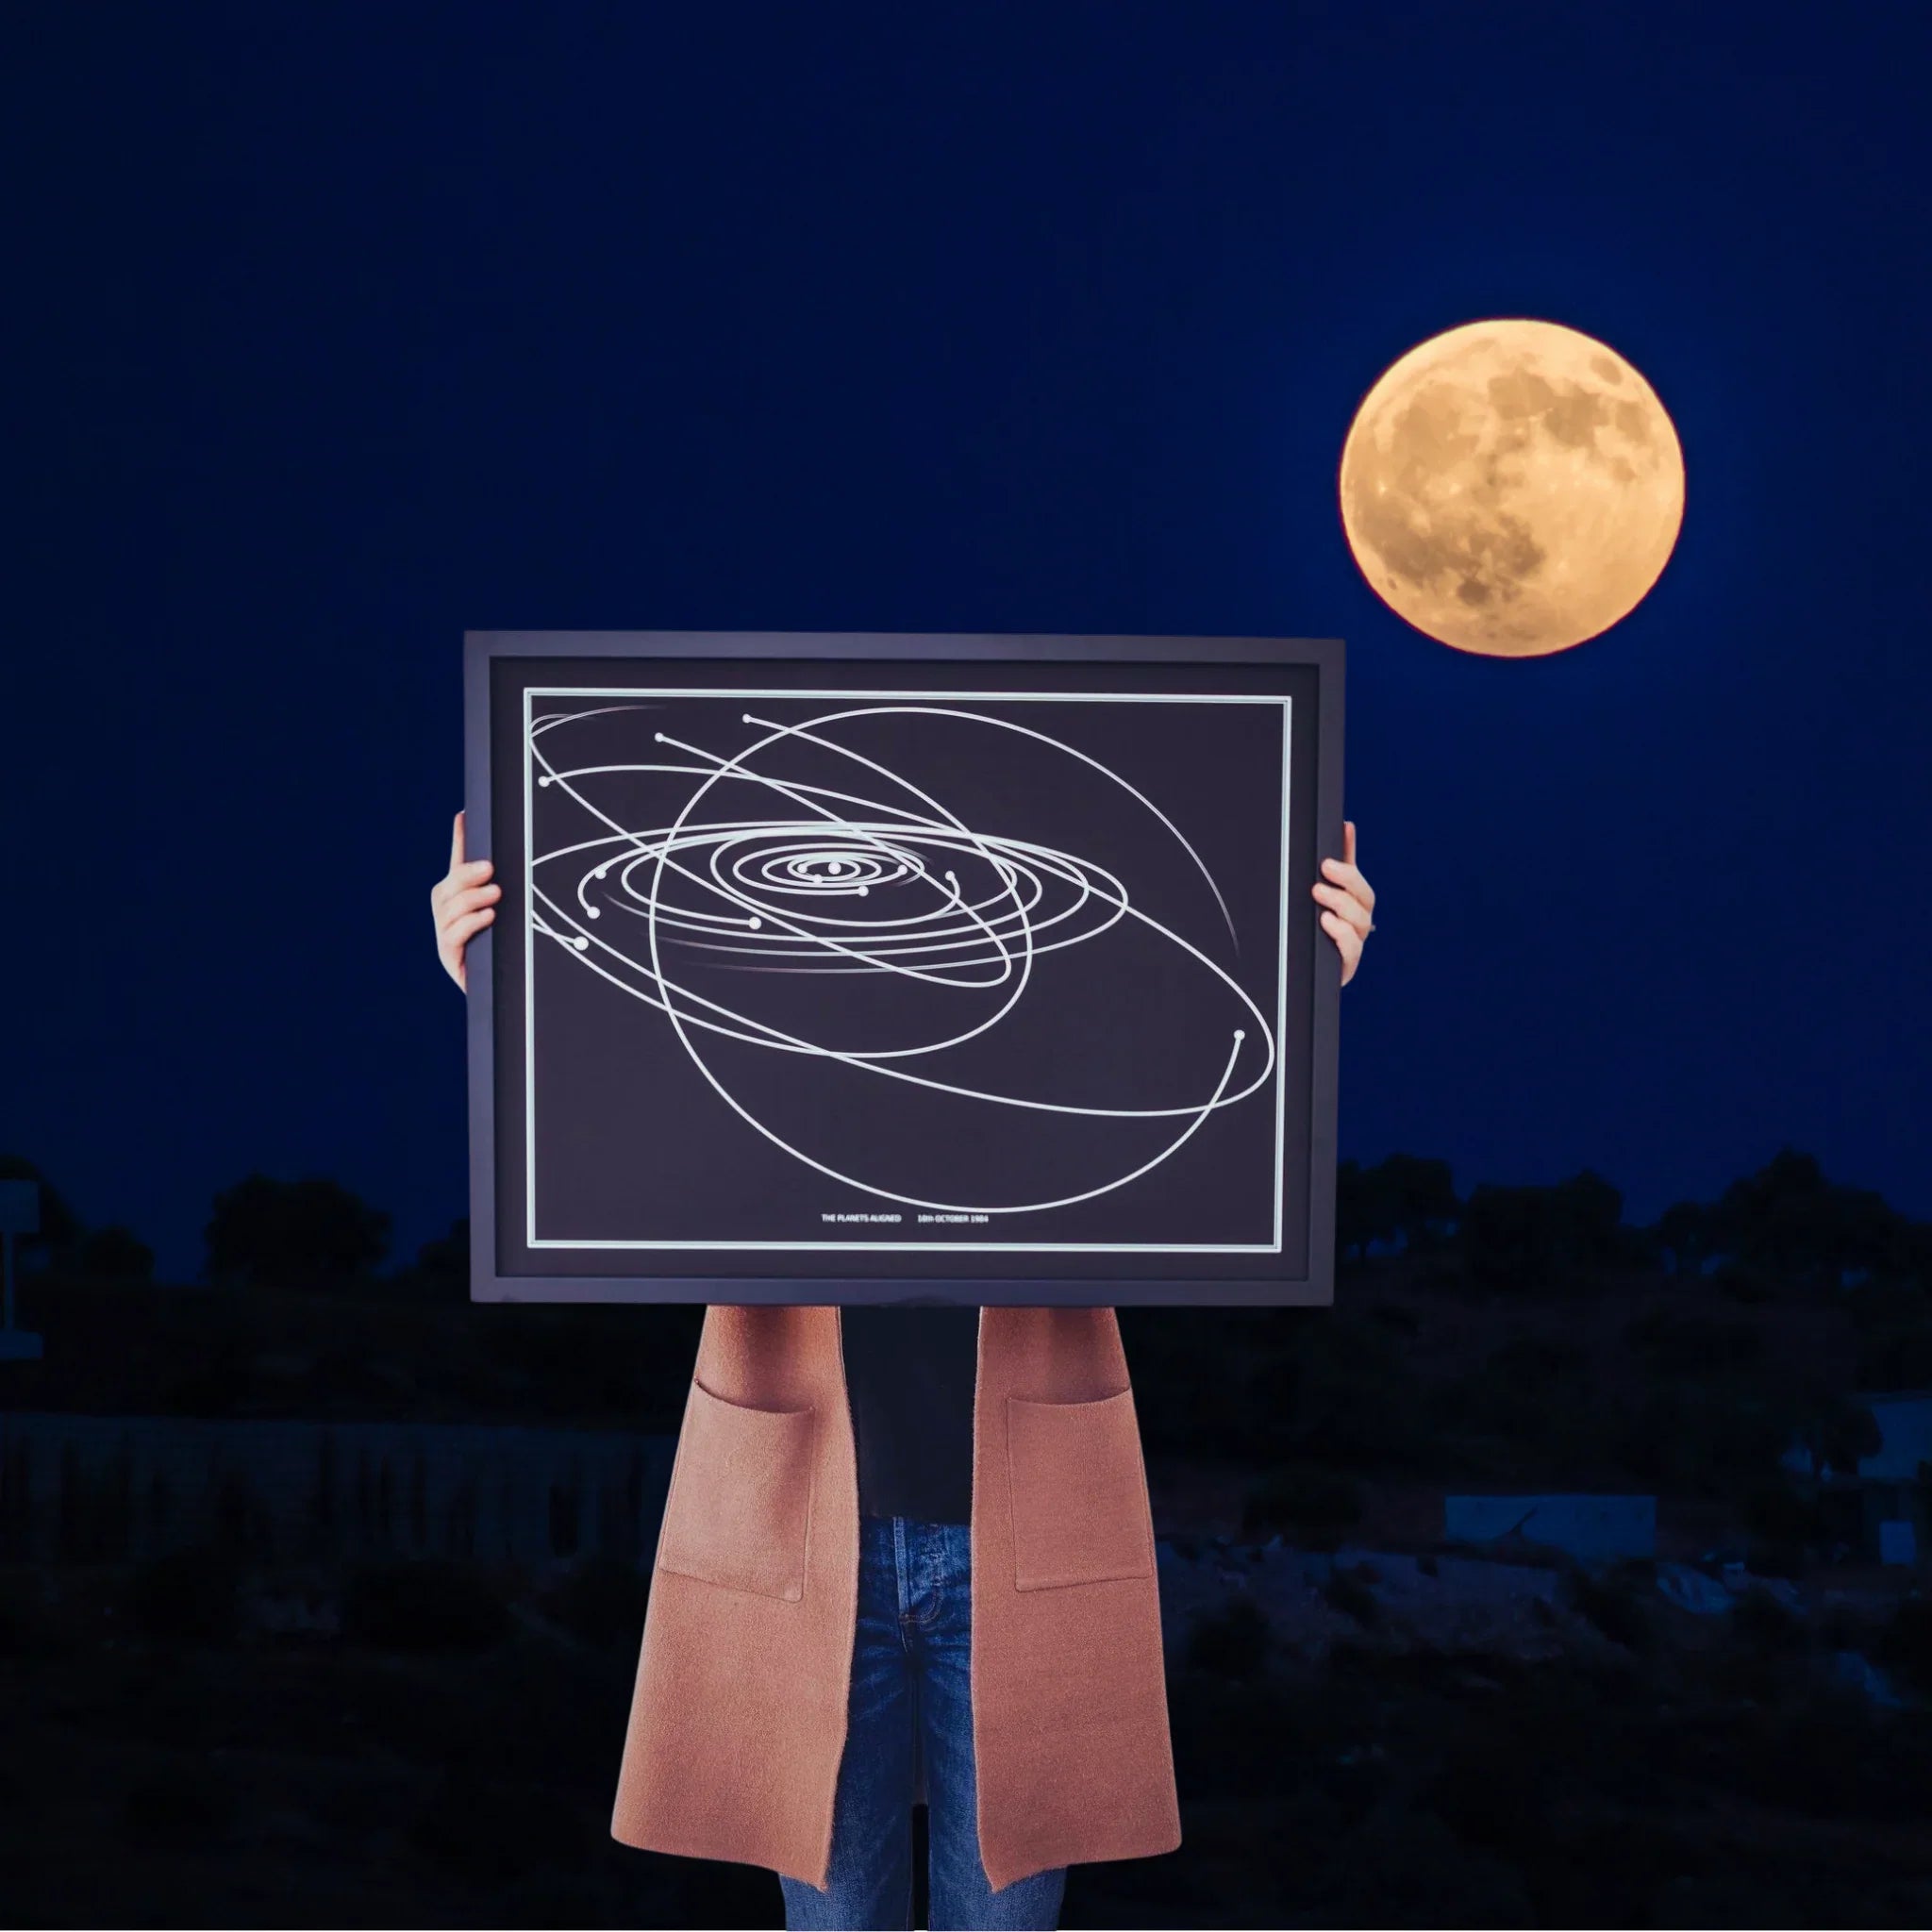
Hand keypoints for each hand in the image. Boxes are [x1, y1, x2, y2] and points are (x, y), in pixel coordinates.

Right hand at [431, 808, 499, 992]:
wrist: (512, 999)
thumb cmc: (514, 954)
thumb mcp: (515, 920)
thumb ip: (512, 897)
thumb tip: (528, 869)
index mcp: (464, 903)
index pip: (457, 865)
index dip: (460, 840)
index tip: (464, 814)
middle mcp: (449, 918)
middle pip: (446, 888)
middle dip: (465, 875)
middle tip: (489, 868)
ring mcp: (446, 939)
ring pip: (447, 910)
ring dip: (471, 898)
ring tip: (495, 894)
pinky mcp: (450, 959)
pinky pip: (452, 936)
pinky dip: (470, 923)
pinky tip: (487, 917)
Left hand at [1310, 819, 1374, 986]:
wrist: (1297, 981)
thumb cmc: (1310, 938)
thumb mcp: (1314, 903)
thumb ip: (1327, 873)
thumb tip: (1340, 830)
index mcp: (1351, 906)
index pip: (1356, 876)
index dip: (1352, 851)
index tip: (1344, 829)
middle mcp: (1357, 924)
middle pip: (1364, 897)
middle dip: (1347, 880)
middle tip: (1325, 868)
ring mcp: (1354, 944)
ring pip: (1359, 921)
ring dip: (1341, 904)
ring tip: (1319, 894)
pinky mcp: (1346, 966)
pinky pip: (1351, 948)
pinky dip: (1340, 932)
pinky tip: (1326, 922)